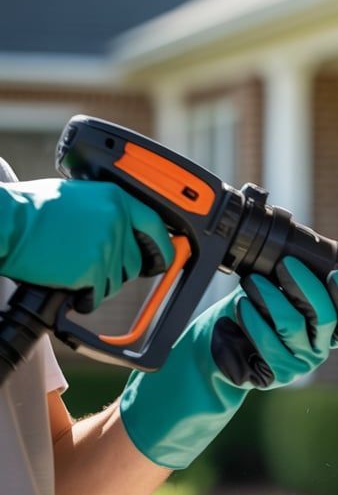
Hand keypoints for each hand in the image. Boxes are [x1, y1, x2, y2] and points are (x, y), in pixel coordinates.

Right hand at [0, 179, 173, 308]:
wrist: (4, 223)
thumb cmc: (30, 211)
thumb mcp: (77, 197)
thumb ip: (105, 211)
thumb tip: (126, 229)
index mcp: (115, 199)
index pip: (154, 225)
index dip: (162, 246)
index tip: (166, 258)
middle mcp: (116, 220)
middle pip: (134, 261)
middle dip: (115, 270)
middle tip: (87, 264)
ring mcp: (106, 246)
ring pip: (116, 281)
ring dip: (96, 283)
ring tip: (68, 266)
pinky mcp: (93, 270)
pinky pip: (97, 296)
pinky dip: (82, 297)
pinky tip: (63, 281)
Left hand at [119, 257, 337, 468]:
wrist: (216, 350)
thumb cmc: (247, 317)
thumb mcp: (273, 295)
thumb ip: (290, 284)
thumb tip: (295, 253)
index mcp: (326, 333)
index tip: (335, 273)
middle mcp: (319, 350)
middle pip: (324, 317)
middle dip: (304, 285)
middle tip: (285, 265)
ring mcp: (300, 364)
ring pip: (291, 324)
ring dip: (270, 296)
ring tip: (252, 282)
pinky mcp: (278, 374)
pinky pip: (267, 340)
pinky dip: (253, 318)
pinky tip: (242, 306)